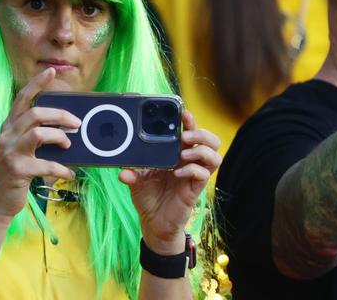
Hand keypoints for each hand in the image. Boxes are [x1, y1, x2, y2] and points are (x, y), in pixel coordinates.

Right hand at [0, 68, 80, 219]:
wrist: (0, 201)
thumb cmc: (18, 172)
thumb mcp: (23, 149)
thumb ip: (37, 135)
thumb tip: (67, 128)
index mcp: (9, 127)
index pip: (22, 98)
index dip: (37, 84)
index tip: (52, 71)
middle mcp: (7, 135)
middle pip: (35, 114)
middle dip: (60, 115)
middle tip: (77, 123)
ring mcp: (10, 152)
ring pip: (38, 134)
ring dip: (59, 137)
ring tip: (69, 144)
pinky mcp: (17, 170)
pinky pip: (45, 164)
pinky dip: (62, 168)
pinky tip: (69, 173)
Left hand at [120, 110, 220, 254]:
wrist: (153, 223)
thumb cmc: (147, 197)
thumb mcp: (135, 181)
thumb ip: (130, 172)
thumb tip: (122, 170)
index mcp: (176, 153)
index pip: (190, 132)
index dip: (190, 121)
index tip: (183, 113)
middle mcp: (188, 161)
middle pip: (210, 140)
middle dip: (201, 132)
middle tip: (185, 135)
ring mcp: (193, 175)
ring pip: (214, 156)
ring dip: (201, 150)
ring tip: (184, 153)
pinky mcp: (195, 189)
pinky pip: (204, 175)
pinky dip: (193, 170)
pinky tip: (178, 173)